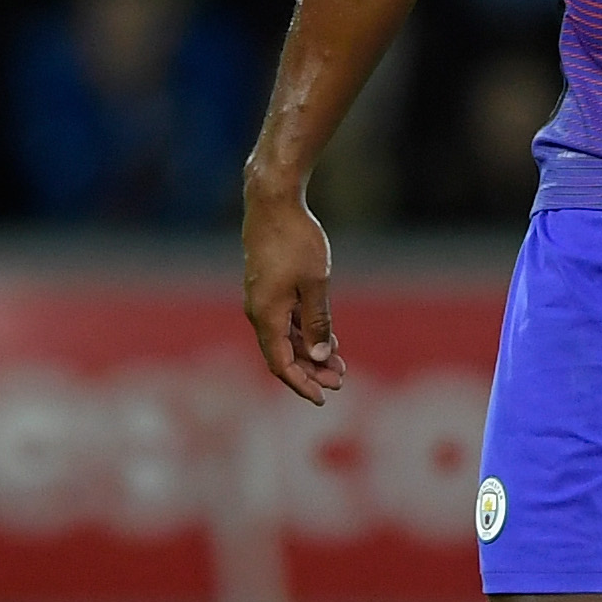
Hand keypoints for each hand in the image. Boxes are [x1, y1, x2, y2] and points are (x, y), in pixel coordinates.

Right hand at [243, 184, 344, 403]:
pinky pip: (285, 320)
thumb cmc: (296, 241)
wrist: (273, 203)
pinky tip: (326, 338)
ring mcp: (262, 298)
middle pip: (284, 354)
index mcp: (266, 316)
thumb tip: (318, 356)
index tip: (323, 398)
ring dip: (310, 351)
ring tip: (339, 364)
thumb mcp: (315, 283)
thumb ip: (316, 322)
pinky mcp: (268, 286)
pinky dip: (304, 332)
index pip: (281, 364)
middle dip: (312, 370)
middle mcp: (259, 311)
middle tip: (341, 381)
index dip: (302, 384)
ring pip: (285, 337)